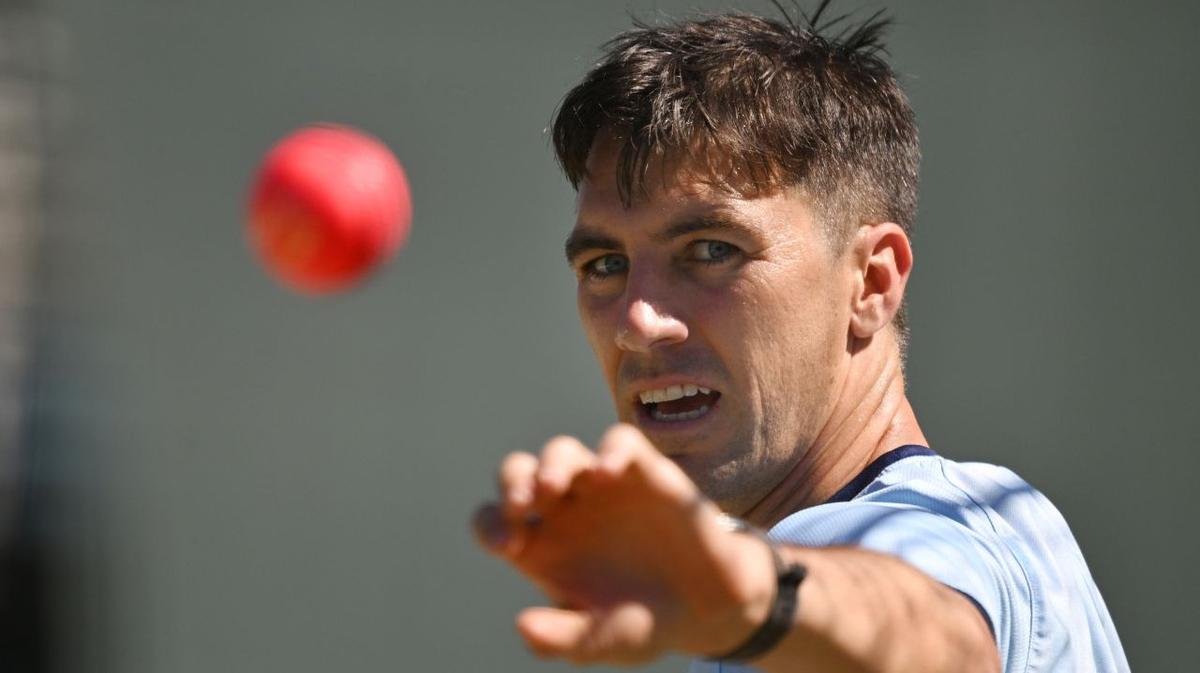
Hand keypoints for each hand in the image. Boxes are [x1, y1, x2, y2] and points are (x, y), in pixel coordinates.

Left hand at [473, 424, 775, 664]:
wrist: (709, 608)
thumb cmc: (645, 623)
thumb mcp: (604, 640)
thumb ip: (563, 638)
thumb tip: (522, 625)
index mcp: (542, 547)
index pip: (495, 520)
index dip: (492, 525)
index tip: (510, 547)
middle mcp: (565, 511)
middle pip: (520, 473)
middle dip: (513, 481)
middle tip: (521, 506)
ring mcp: (603, 487)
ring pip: (563, 452)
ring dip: (552, 463)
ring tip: (554, 487)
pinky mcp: (645, 472)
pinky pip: (621, 442)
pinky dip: (612, 448)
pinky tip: (608, 471)